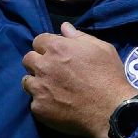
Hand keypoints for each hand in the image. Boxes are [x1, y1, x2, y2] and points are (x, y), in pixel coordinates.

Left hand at [21, 22, 137, 137]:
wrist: (111, 110)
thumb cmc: (109, 76)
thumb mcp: (102, 49)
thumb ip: (79, 36)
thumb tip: (64, 27)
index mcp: (57, 48)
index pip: (38, 40)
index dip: (47, 47)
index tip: (55, 54)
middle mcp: (44, 66)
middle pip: (28, 59)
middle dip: (38, 63)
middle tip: (51, 72)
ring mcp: (39, 88)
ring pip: (26, 81)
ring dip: (37, 83)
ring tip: (51, 90)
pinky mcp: (39, 108)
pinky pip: (33, 102)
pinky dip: (43, 103)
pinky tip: (56, 106)